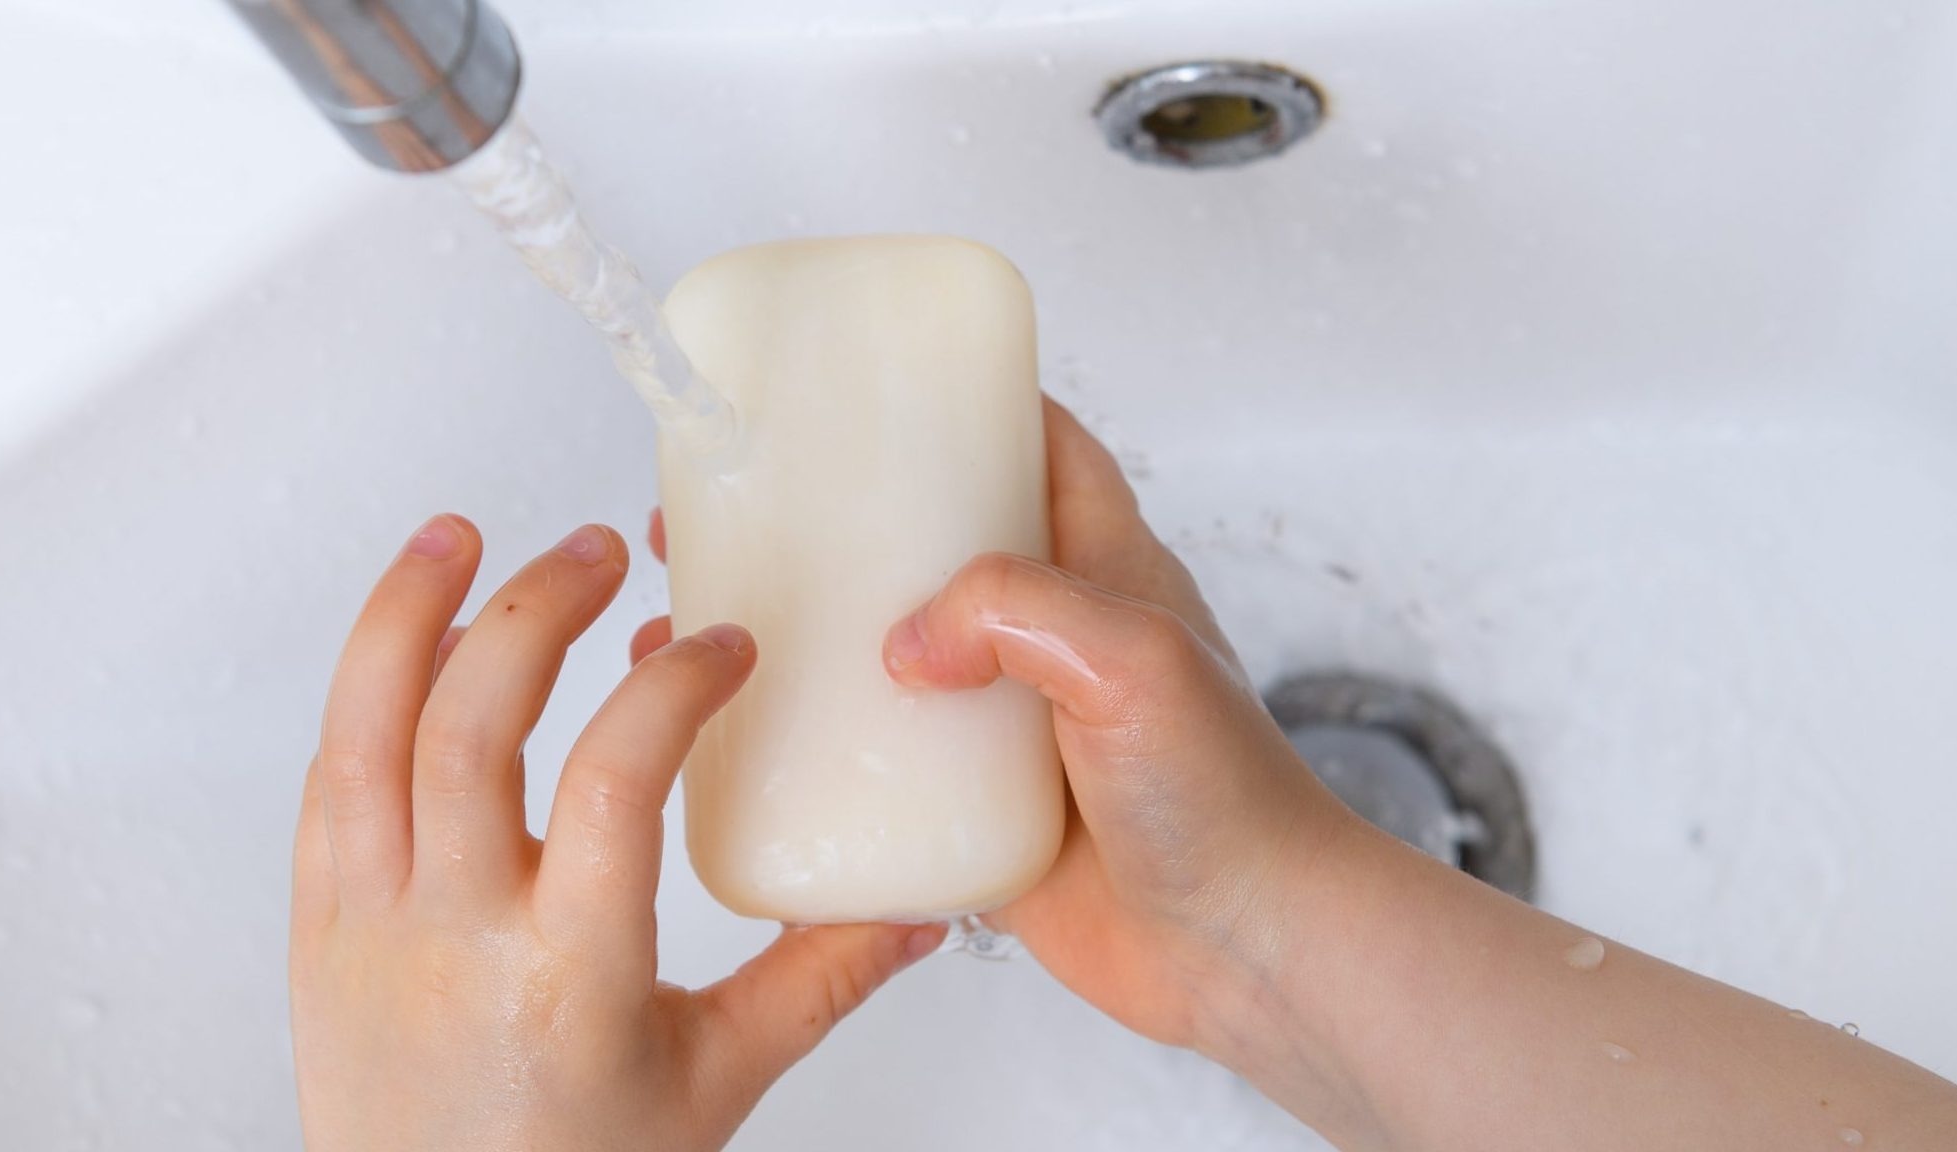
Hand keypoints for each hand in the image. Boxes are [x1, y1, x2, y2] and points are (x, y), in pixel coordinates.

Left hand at [290, 516, 943, 1151]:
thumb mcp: (715, 1083)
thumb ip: (816, 982)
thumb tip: (917, 911)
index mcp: (567, 976)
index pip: (611, 785)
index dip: (670, 690)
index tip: (719, 648)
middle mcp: (453, 938)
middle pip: (470, 727)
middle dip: (537, 611)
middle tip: (599, 558)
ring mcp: (368, 926)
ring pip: (364, 734)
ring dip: (409, 615)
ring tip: (460, 536)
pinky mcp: (317, 926)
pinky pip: (328, 782)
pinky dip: (367, 695)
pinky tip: (412, 645)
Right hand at [631, 401, 1357, 1053]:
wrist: (1243, 952)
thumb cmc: (1229, 800)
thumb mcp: (1134, 660)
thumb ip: (1019, 611)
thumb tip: (909, 639)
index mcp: (1107, 571)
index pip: (1041, 451)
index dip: (973, 405)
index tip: (881, 384)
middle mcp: (1053, 641)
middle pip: (936, 551)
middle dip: (847, 524)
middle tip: (745, 508)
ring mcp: (1013, 729)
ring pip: (894, 662)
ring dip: (814, 642)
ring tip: (713, 621)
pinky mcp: (980, 815)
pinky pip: (886, 775)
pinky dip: (822, 760)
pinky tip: (751, 750)